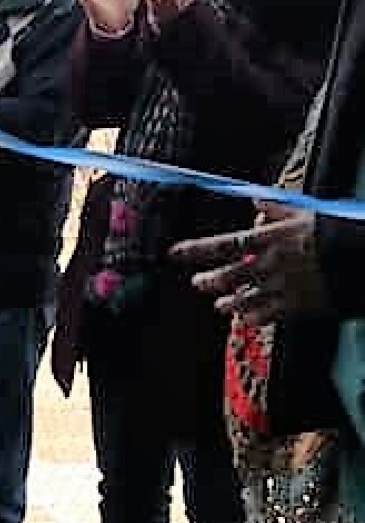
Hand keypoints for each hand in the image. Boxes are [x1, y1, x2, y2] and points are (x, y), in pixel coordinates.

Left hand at [170, 201, 324, 322]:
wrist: (360, 257)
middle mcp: (270, 265)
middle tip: (197, 282)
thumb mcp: (303, 212)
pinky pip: (269, 315)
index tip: (176, 252)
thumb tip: (255, 202)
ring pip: (246, 298)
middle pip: (231, 275)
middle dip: (210, 280)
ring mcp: (282, 288)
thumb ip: (276, 208)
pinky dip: (254, 318)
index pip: (224, 245)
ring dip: (229, 302)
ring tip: (219, 305)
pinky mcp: (298, 306)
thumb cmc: (333, 232)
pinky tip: (246, 320)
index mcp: (269, 240)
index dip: (197, 250)